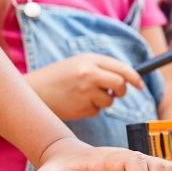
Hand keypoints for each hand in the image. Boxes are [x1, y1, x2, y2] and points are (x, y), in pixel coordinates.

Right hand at [26, 54, 143, 120]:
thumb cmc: (57, 77)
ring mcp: (85, 92)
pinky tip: (76, 103)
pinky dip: (91, 109)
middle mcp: (88, 74)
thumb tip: (127, 78)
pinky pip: (97, 111)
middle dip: (122, 90)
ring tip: (85, 95)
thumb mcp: (77, 64)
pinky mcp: (80, 108)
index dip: (135, 77)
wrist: (31, 91)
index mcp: (89, 60)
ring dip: (103, 101)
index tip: (140, 85)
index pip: (121, 68)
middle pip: (120, 84)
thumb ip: (100, 68)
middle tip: (116, 92)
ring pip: (109, 100)